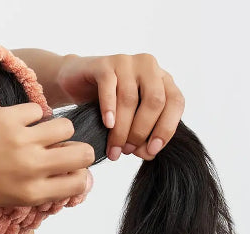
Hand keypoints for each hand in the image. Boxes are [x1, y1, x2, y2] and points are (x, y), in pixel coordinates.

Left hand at [0, 102, 94, 206]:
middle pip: (83, 154)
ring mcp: (20, 141)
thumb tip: (66, 175)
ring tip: (38, 132)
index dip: (80, 175)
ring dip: (56, 129)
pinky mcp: (6, 118)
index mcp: (30, 194)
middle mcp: (30, 169)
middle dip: (77, 150)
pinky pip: (37, 110)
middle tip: (61, 148)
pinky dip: (30, 115)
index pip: (79, 183)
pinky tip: (15, 121)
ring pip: (65, 127)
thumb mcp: (3, 199)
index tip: (71, 169)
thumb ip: (36, 189)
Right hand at [56, 53, 184, 160]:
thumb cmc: (105, 103)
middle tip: (127, 150)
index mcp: (162, 79)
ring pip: (130, 98)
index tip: (152, 151)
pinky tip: (107, 124)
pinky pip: (109, 87)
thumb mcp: (129, 120)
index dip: (166, 128)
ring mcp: (127, 62)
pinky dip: (109, 108)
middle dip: (141, 131)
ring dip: (122, 129)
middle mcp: (148, 67)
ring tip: (114, 148)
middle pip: (154, 101)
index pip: (175, 102)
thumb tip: (148, 153)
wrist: (74, 82)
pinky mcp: (104, 65)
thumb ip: (142, 135)